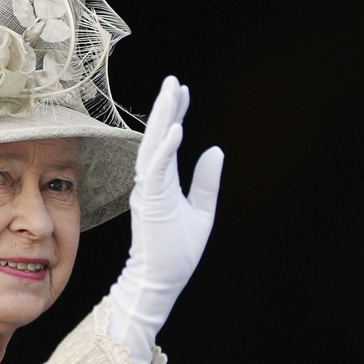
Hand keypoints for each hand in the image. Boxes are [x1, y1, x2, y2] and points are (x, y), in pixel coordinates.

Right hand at [108, 76, 223, 363]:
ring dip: (162, 119)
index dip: (174, 115)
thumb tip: (215, 149)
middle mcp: (151, 183)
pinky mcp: (150, 202)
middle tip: (172, 80)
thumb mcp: (202, 212)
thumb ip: (206, 182)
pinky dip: (165, 148)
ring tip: (171, 92)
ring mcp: (149, 191)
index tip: (181, 91)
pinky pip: (157, 169)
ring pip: (153, 146)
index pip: (167, 142)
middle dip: (166, 108)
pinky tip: (176, 128)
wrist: (161, 282)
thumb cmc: (177, 253)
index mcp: (162, 184)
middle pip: (157, 137)